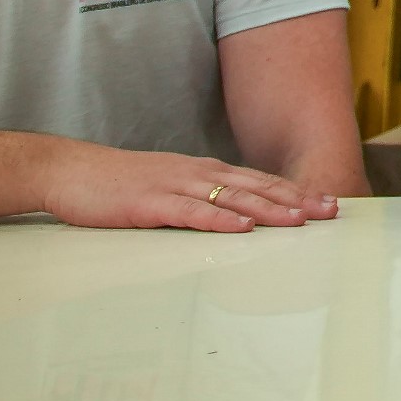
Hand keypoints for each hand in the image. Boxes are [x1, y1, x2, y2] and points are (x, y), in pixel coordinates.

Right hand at [38, 141, 338, 231]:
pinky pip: (190, 213)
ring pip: (230, 199)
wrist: (69, 171)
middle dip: (296, 199)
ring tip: (300, 220)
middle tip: (331, 211)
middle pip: (255, 187)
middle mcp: (196, 174)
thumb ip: (201, 198)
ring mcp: (174, 187)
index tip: (328, 202)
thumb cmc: (119, 185)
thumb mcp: (169, 187)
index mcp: (202, 171)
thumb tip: (234, 217)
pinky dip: (218, 221)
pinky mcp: (150, 204)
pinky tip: (240, 229)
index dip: (295, 192)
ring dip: (267, 209)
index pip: (258, 182)